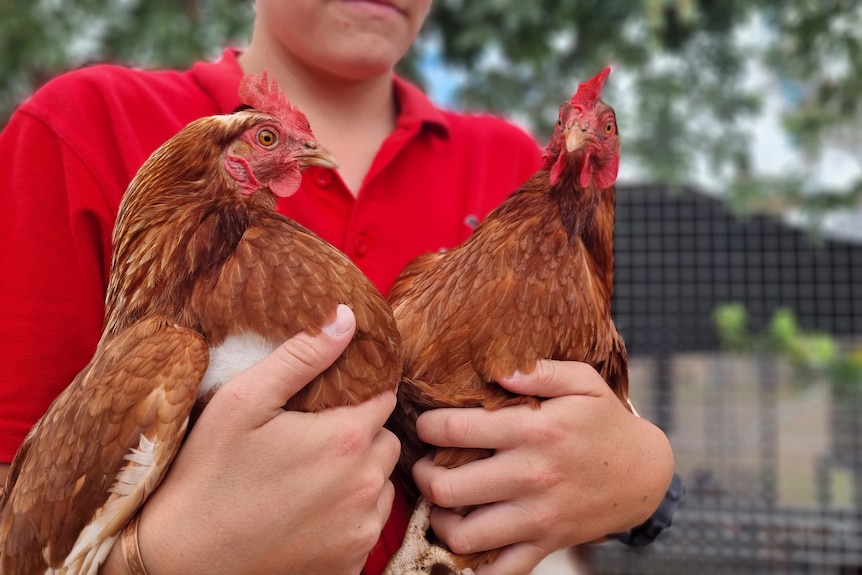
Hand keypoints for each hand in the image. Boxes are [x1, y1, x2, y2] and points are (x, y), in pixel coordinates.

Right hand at [116, 305, 399, 574]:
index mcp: (345, 440)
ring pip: (382, 484)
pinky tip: (309, 513)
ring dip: (359, 476)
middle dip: (361, 435)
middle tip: (315, 439)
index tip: (332, 401)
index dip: (361, 394)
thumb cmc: (208, 475)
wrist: (182, 560)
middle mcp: (365, 486)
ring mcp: (361, 529)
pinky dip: (350, 516)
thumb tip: (347, 318)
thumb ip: (302, 356)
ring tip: (310, 477)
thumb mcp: (244, 401)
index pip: (384, 399)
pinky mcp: (351, 564)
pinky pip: (368, 525)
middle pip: (386, 442)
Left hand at [411, 360, 673, 574]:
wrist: (644, 475)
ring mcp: (538, 517)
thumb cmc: (605, 423)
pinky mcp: (546, 545)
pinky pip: (500, 571)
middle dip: (422, 475)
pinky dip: (473, 565)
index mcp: (536, 431)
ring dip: (440, 520)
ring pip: (464, 535)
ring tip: (441, 502)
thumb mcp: (584, 382)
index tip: (425, 425)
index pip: (456, 430)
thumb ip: (541, 370)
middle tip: (424, 464)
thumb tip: (498, 369)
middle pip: (448, 487)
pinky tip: (465, 540)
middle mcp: (532, 476)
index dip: (427, 426)